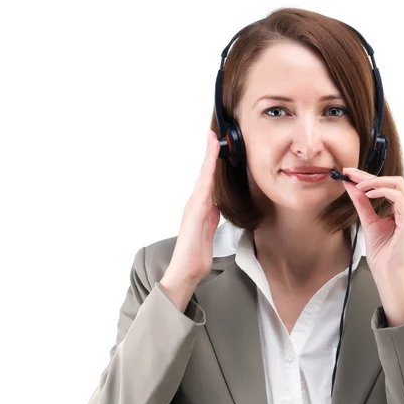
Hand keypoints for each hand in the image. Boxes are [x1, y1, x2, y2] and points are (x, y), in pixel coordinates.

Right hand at [164, 130, 221, 283]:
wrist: (187, 269)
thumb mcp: (209, 230)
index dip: (212, 162)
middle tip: (213, 134)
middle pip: (204, 173)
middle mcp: (196, 203)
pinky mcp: (196, 212)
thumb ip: (212, 216)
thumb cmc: (197, 253)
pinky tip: (212, 163)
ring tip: (213, 140)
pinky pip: (204, 189)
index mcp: (200, 207)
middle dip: (209, 153)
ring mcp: (194, 206)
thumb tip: (217, 205)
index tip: (216, 145)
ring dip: (208, 158)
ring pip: (203, 177)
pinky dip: (208, 174)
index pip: (208, 180)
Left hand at [341, 167, 403, 279]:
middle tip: (350, 173)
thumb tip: (350, 185)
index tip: (349, 173)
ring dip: (375, 181)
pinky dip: (381, 191)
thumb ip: (361, 203)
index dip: (368, 176)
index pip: (388, 185)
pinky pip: (397, 196)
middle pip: (394, 180)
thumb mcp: (368, 221)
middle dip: (370, 175)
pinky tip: (368, 194)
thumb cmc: (382, 252)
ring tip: (357, 185)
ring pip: (397, 184)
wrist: (387, 272)